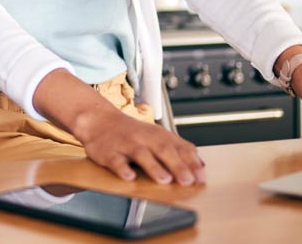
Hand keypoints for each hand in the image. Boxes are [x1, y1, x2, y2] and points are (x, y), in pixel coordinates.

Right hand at [74, 108, 205, 184]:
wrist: (99, 120)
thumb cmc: (131, 132)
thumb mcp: (157, 136)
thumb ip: (178, 149)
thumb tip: (201, 164)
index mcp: (158, 135)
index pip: (179, 148)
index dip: (191, 163)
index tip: (201, 178)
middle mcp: (144, 138)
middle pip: (163, 150)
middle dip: (177, 166)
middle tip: (187, 181)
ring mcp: (126, 144)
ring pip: (141, 154)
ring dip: (153, 167)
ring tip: (164, 180)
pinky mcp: (109, 152)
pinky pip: (116, 161)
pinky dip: (122, 169)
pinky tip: (129, 177)